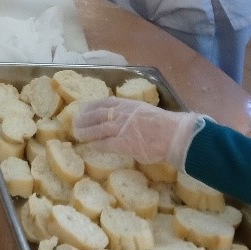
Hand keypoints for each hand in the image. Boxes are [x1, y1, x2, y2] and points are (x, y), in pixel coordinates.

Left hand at [72, 96, 205, 169]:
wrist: (175, 135)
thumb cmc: (166, 125)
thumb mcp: (146, 111)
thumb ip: (133, 113)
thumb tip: (127, 118)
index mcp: (128, 104)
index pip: (104, 102)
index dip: (91, 106)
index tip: (83, 109)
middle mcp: (121, 114)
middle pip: (96, 114)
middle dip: (84, 119)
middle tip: (75, 123)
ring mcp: (121, 128)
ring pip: (97, 129)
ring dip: (85, 132)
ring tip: (78, 135)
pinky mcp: (123, 143)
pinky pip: (104, 144)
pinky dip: (96, 145)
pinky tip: (91, 147)